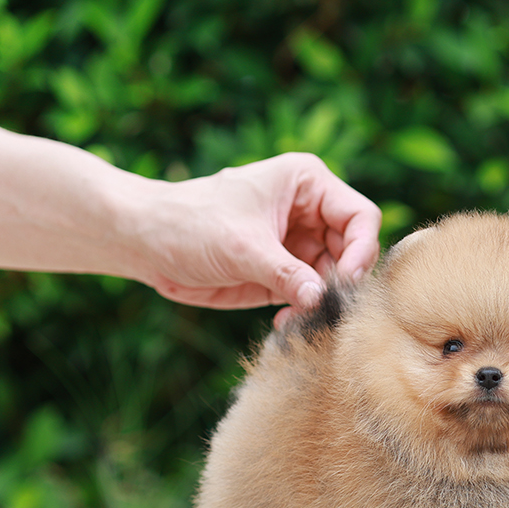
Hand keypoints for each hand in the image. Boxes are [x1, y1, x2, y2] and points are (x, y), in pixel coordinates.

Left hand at [133, 153, 380, 326]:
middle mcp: (310, 212)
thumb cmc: (189, 224)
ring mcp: (298, 245)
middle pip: (354, 250)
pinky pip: (312, 296)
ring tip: (300, 320)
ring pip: (336, 278)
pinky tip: (286, 324)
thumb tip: (321, 298)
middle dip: (343, 281)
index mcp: (306, 184)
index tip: (343, 281)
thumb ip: (285, 273)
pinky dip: (306, 313)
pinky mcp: (284, 274)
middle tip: (324, 308)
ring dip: (324, 303)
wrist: (147, 244)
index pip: (360, 216)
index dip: (360, 249)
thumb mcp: (241, 247)